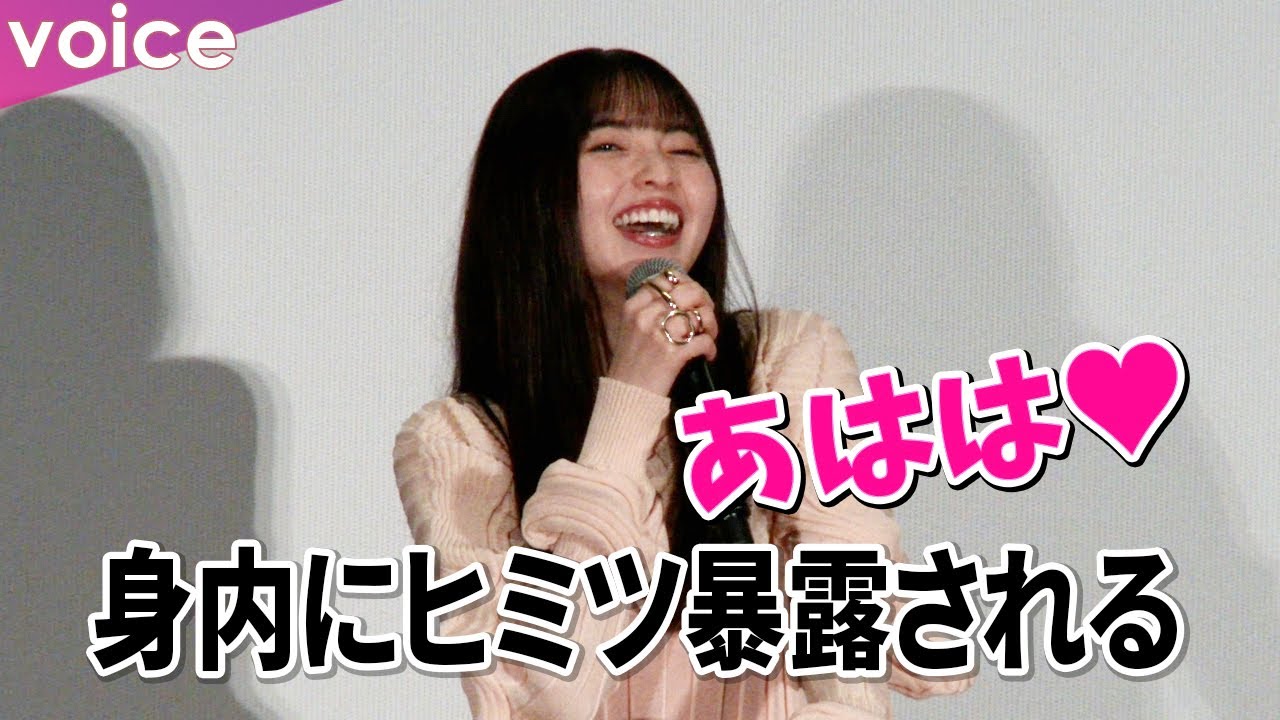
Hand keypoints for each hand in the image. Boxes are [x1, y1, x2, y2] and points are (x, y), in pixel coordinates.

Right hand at [605, 269, 718, 396]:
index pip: (666, 279)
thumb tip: (682, 293)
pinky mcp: (672, 355)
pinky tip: (708, 355)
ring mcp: (658, 335)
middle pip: (687, 292)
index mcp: (634, 306)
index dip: (686, 284)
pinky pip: (704, 341)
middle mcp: (644, 316)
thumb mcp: (631, 327)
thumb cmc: (632, 363)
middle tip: (706, 316)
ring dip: (711, 325)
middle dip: (704, 301)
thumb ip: (651, 308)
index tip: (693, 297)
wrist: (625, 396)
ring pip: (699, 315)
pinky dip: (710, 348)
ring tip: (709, 335)